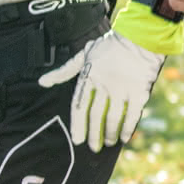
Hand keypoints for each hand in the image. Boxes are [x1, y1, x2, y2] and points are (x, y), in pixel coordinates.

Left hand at [38, 30, 164, 151]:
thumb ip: (64, 71)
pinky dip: (128, 128)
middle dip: (94, 134)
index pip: (79, 107)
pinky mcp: (139, 90)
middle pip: (96, 116)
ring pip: (113, 118)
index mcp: (89, 77)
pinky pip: (132, 114)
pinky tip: (124, 137)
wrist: (140, 35)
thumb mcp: (84, 55)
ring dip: (110, 134)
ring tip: (109, 143)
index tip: (78, 140)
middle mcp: (104, 85)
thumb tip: (42, 81)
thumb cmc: (110, 45)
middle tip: (93, 147)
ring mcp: (122, 89)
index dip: (78, 125)